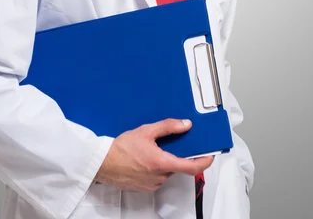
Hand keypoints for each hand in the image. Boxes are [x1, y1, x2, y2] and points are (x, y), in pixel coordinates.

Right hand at [94, 118, 213, 191]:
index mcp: (161, 163)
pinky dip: (156, 168)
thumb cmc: (120, 148)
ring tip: (151, 149)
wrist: (102, 163)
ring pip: (167, 171)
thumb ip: (168, 126)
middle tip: (169, 143)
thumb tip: (185, 124)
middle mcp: (159, 176)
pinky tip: (145, 159)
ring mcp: (152, 184)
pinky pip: (158, 177)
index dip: (204, 162)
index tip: (210, 155)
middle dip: (176, 155)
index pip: (191, 167)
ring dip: (165, 161)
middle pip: (178, 166)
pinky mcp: (145, 187)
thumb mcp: (146, 131)